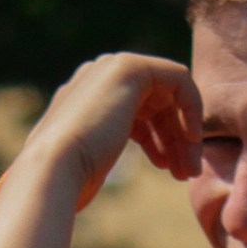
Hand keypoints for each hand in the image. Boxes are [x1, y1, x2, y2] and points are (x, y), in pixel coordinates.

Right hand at [18, 52, 201, 207]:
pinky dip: (192, 109)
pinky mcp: (131, 68)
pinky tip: (192, 141)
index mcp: (89, 96)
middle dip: (176, 139)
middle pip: (157, 103)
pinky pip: (179, 79)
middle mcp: (100, 75)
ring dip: (185, 134)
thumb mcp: (89, 161)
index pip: (140, 110)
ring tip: (189, 172)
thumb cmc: (69, 179)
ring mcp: (113, 68)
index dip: (162, 139)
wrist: (54, 169)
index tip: (171, 170)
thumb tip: (96, 161)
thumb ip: (98, 149)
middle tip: (187, 174)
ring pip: (169, 96)